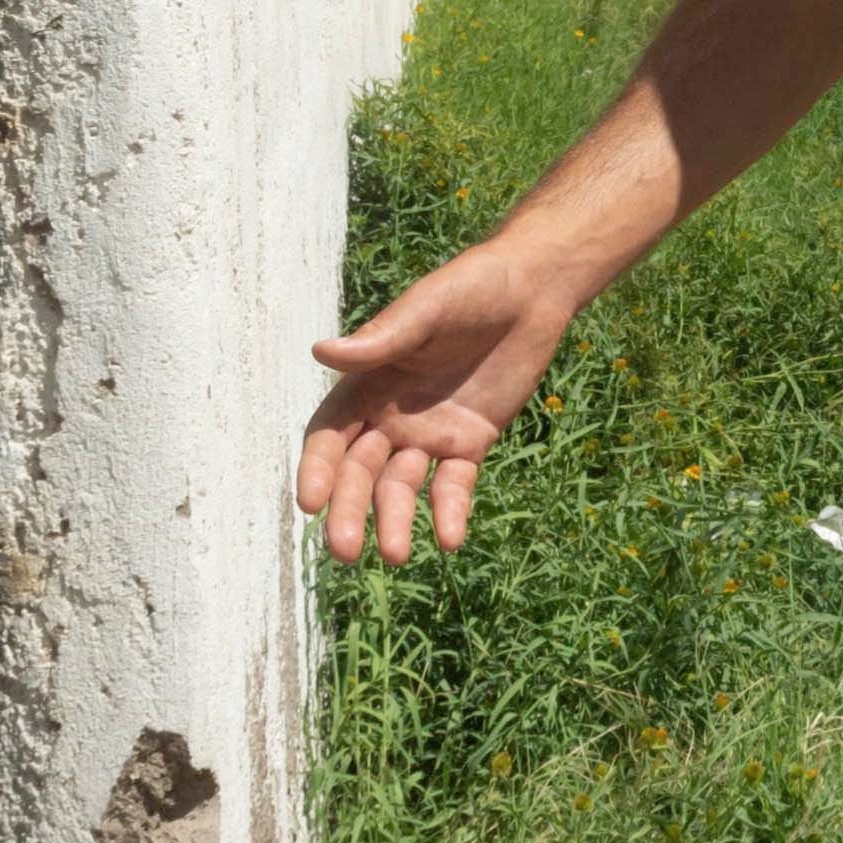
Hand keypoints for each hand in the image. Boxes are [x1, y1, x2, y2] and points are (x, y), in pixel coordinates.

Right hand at [299, 245, 578, 565]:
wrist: (531, 291)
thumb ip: (381, 341)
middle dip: (350, 510)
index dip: (318, 468)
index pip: (330, 435)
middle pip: (360, 472)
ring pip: (402, 487)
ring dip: (395, 520)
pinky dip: (450, 511)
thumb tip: (321, 353)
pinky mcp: (469, 444)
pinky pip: (454, 485)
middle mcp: (389, 416)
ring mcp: (428, 434)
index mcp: (367, 383)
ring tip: (397, 554)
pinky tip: (451, 539)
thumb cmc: (468, 288)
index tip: (311, 503)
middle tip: (345, 552)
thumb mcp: (425, 310)